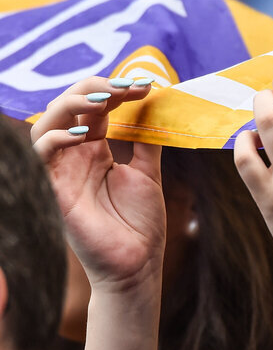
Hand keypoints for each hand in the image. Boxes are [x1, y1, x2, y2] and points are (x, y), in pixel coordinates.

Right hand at [31, 77, 163, 292]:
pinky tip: (83, 133)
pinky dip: (55, 138)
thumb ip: (146, 140)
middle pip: (68, 107)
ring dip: (71, 104)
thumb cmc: (141, 224)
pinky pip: (40, 155)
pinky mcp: (54, 190)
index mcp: (96, 150)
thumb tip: (155, 103)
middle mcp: (75, 156)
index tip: (145, 84)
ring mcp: (62, 171)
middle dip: (95, 88)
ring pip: (46, 123)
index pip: (94, 107)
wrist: (138, 265)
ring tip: (104, 99)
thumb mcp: (148, 173)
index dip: (115, 90)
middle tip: (126, 86)